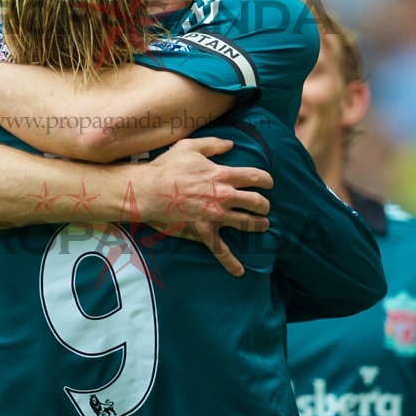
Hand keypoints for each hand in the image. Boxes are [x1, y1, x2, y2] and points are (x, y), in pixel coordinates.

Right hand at [142, 137, 271, 276]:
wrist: (148, 191)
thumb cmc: (166, 167)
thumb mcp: (189, 147)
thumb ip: (213, 145)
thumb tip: (231, 144)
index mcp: (222, 174)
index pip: (256, 177)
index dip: (266, 180)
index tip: (268, 183)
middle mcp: (224, 196)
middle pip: (257, 202)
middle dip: (264, 205)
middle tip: (264, 206)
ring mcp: (215, 216)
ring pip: (247, 223)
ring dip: (258, 224)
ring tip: (263, 225)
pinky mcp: (203, 231)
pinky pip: (220, 250)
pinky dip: (231, 262)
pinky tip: (240, 271)